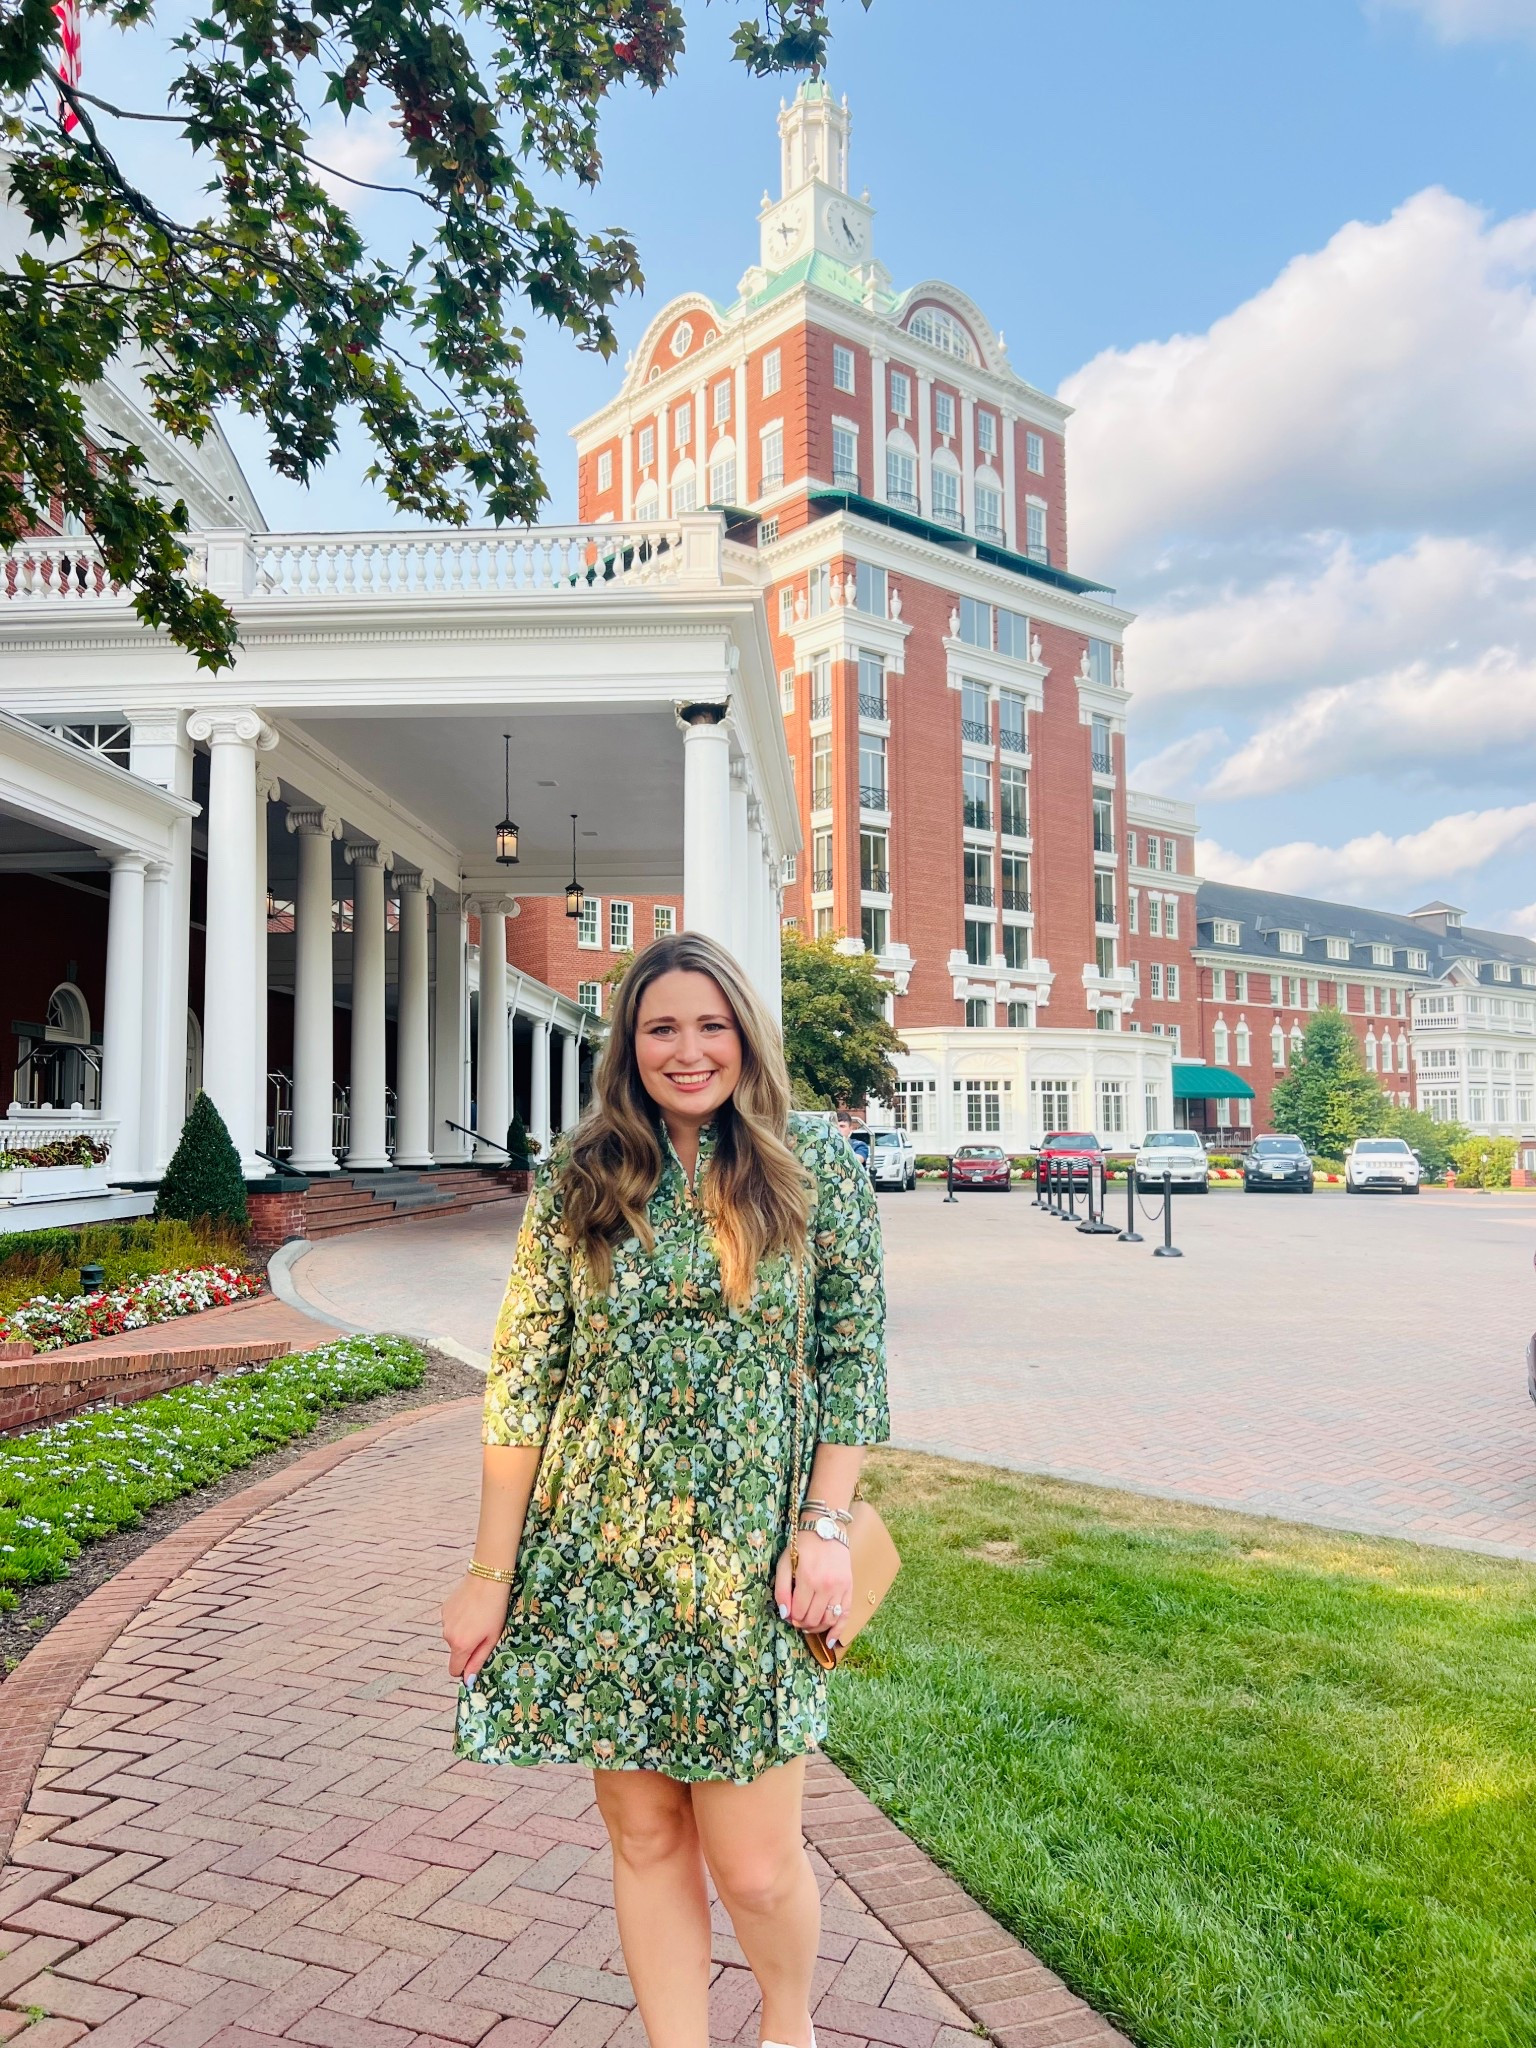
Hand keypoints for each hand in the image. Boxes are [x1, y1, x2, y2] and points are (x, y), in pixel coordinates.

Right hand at [441, 1572, 511, 1680]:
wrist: (487, 1578)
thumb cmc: (495, 1610)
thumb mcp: (492, 1638)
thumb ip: (478, 1661)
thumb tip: (468, 1680)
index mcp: (460, 1645)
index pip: (454, 1670)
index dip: (465, 1668)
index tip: (476, 1658)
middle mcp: (447, 1635)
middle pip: (455, 1651)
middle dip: (467, 1646)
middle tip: (484, 1631)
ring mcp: (444, 1621)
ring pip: (453, 1635)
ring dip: (464, 1631)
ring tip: (479, 1616)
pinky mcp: (444, 1609)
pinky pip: (452, 1622)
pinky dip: (460, 1619)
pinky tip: (472, 1607)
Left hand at [774, 1531, 853, 1645]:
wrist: (826, 1528)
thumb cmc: (802, 1546)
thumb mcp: (784, 1563)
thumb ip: (781, 1589)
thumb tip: (785, 1615)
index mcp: (808, 1578)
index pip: (798, 1612)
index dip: (791, 1617)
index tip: (788, 1614)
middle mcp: (826, 1585)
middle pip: (813, 1618)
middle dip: (802, 1623)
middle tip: (797, 1620)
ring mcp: (840, 1587)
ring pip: (828, 1619)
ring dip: (816, 1627)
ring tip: (809, 1625)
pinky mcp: (849, 1587)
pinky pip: (845, 1614)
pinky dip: (838, 1630)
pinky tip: (830, 1640)